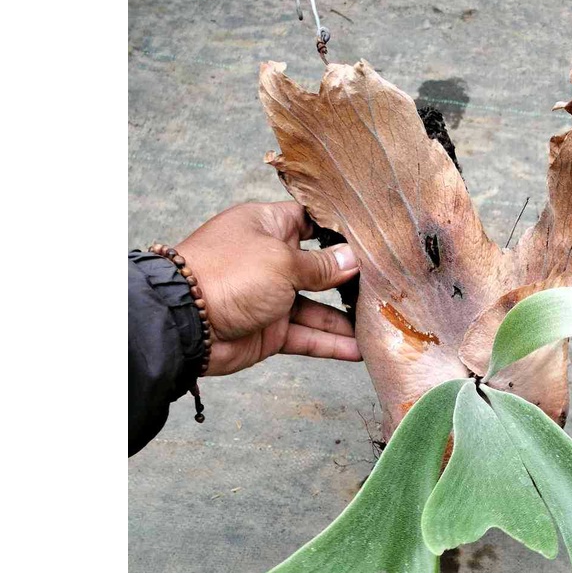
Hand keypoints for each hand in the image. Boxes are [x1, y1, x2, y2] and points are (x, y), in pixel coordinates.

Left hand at [174, 201, 360, 375]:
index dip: (336, 229)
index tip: (368, 238)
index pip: (309, 221)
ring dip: (345, 319)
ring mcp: (272, 298)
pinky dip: (331, 343)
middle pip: (319, 268)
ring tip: (378, 325)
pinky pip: (308, 336)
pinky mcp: (272, 330)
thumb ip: (321, 266)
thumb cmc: (228, 275)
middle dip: (349, 278)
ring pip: (317, 308)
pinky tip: (358, 350)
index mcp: (268, 227)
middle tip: (384, 285)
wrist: (186, 323)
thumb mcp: (282, 262)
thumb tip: (352, 260)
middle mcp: (271, 260)